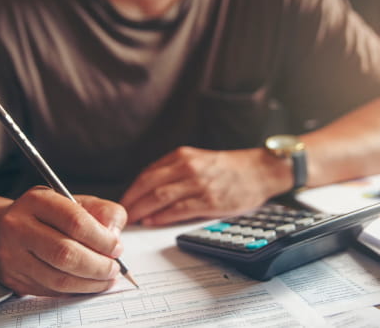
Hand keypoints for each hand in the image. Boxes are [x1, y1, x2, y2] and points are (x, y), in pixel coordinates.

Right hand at [0, 186, 126, 295]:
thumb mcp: (75, 201)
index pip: (75, 221)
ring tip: (105, 278)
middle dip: (98, 265)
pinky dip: (75, 290)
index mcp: (37, 200)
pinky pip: (51, 291)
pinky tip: (87, 284)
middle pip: (65, 253)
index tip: (117, 247)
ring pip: (58, 278)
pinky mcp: (13, 278)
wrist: (1, 229)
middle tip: (114, 268)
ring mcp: (12, 254)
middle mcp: (19, 226)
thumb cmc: (47, 215)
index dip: (102, 238)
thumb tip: (114, 235)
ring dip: (90, 283)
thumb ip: (103, 212)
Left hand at [121, 146, 290, 225]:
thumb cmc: (226, 169)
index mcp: (181, 156)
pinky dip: (161, 217)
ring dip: (142, 211)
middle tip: (122, 216)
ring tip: (133, 221)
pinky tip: (152, 222)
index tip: (123, 203)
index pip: (146, 174)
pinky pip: (178, 209)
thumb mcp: (196, 160)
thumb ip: (173, 172)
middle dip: (131, 202)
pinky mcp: (209, 200)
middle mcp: (187, 167)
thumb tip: (147, 192)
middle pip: (148, 185)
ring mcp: (198, 184)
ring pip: (160, 197)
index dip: (131, 191)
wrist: (258, 171)